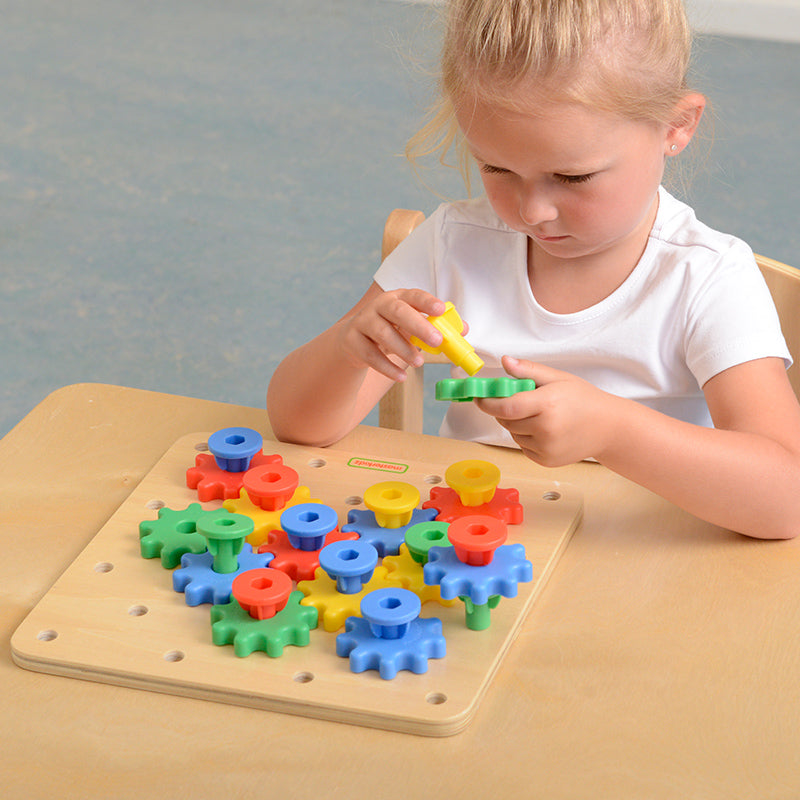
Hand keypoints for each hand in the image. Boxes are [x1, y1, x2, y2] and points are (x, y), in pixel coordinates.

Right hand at [338, 288, 447, 381]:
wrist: (355, 341)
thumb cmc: (392, 331)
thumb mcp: (412, 327)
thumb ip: (437, 327)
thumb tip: (464, 329)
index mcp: (398, 298)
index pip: (414, 295)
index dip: (427, 302)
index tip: (441, 310)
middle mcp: (379, 306)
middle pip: (397, 311)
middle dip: (418, 326)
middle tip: (436, 341)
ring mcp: (363, 321)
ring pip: (382, 333)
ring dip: (403, 349)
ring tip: (419, 363)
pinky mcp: (352, 340)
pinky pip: (370, 354)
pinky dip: (387, 367)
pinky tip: (401, 376)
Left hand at [475, 356, 620, 465]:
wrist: (609, 428)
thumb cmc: (584, 399)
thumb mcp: (558, 378)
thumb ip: (529, 370)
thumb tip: (504, 361)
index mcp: (548, 404)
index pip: (507, 406)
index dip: (488, 403)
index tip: (479, 397)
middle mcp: (546, 429)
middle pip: (507, 420)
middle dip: (504, 410)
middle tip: (518, 400)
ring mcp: (546, 448)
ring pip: (513, 434)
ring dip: (516, 424)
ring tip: (538, 414)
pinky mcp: (546, 460)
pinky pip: (523, 446)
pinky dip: (526, 437)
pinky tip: (544, 429)